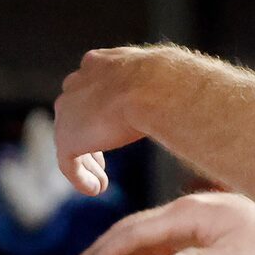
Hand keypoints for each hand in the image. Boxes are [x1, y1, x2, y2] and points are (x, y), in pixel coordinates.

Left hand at [54, 44, 196, 195]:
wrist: (153, 86)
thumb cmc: (167, 80)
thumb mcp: (160, 77)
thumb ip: (158, 86)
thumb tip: (187, 93)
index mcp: (98, 64)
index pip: (90, 89)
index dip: (100, 112)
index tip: (111, 129)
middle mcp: (78, 83)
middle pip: (75, 114)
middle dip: (88, 138)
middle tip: (101, 161)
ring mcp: (69, 111)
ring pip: (71, 140)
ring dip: (87, 163)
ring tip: (102, 182)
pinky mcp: (67, 138)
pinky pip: (68, 164)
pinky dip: (81, 178)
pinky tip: (96, 190)